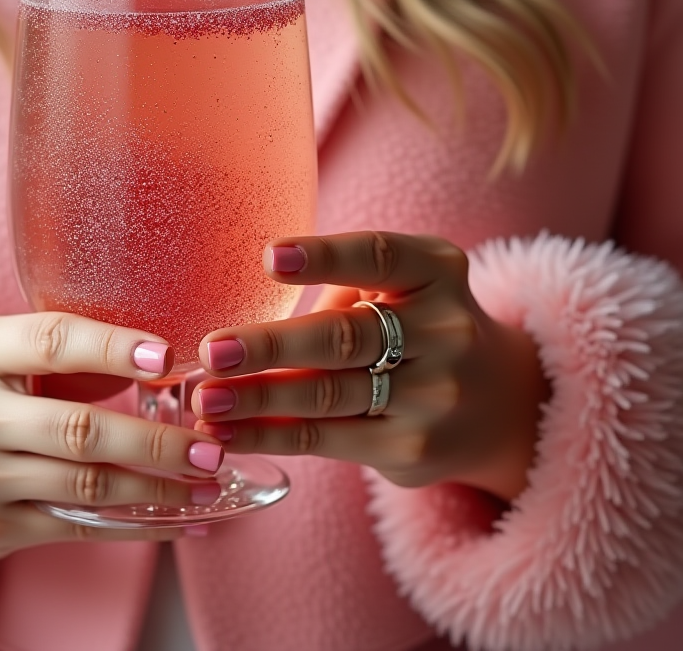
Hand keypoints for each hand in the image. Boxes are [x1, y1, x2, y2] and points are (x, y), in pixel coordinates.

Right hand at [0, 313, 224, 578]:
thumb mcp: (4, 353)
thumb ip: (66, 353)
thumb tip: (164, 364)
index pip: (52, 342)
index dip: (113, 348)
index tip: (168, 359)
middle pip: (78, 428)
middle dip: (156, 442)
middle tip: (210, 446)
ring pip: (85, 484)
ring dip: (158, 488)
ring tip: (208, 483)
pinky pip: (78, 525)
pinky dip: (135, 524)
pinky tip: (177, 519)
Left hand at [191, 232, 549, 501]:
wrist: (500, 404)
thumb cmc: (417, 328)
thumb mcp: (400, 290)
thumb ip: (341, 294)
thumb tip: (238, 325)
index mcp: (436, 271)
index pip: (380, 255)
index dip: (325, 257)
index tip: (268, 257)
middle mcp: (446, 331)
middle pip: (345, 338)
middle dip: (271, 346)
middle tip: (210, 350)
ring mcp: (434, 395)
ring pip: (329, 395)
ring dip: (256, 399)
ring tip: (203, 400)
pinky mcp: (413, 448)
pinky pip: (327, 439)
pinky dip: (269, 435)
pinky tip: (226, 432)